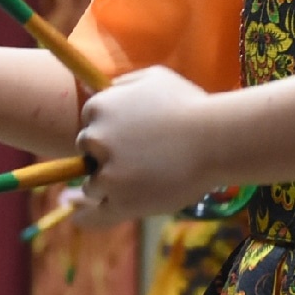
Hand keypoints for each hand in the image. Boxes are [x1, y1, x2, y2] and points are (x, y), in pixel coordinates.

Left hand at [73, 66, 221, 223]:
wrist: (216, 139)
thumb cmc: (191, 105)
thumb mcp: (154, 78)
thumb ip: (124, 84)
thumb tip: (107, 91)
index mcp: (100, 107)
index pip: (90, 123)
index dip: (108, 131)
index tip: (127, 138)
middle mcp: (96, 139)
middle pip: (87, 153)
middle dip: (104, 157)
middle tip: (136, 160)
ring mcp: (108, 173)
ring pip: (93, 185)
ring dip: (108, 185)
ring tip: (141, 182)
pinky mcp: (123, 201)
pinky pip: (95, 214)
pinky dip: (85, 216)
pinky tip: (77, 216)